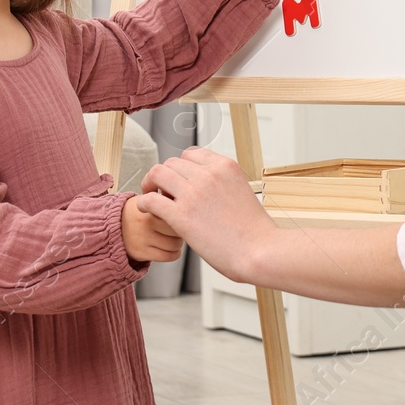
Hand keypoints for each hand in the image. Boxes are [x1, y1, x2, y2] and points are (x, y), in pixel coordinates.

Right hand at [120, 194, 183, 263]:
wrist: (112, 225)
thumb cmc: (139, 210)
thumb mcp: (150, 197)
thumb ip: (168, 198)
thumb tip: (190, 205)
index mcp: (150, 205)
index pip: (177, 209)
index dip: (183, 212)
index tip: (182, 212)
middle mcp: (146, 222)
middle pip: (179, 227)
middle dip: (182, 228)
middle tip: (179, 226)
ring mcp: (143, 238)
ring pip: (176, 244)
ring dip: (178, 242)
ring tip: (172, 237)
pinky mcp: (141, 253)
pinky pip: (169, 256)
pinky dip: (174, 253)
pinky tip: (169, 247)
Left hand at [136, 148, 275, 284]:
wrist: (259, 251)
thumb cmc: (255, 231)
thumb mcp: (242, 191)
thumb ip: (222, 184)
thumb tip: (207, 190)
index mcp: (225, 166)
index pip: (192, 154)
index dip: (181, 166)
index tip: (179, 179)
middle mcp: (208, 174)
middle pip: (172, 162)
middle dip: (165, 175)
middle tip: (162, 190)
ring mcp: (193, 193)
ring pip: (158, 174)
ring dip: (151, 183)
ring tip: (151, 196)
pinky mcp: (181, 215)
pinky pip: (151, 200)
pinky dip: (144, 202)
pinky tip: (146, 209)